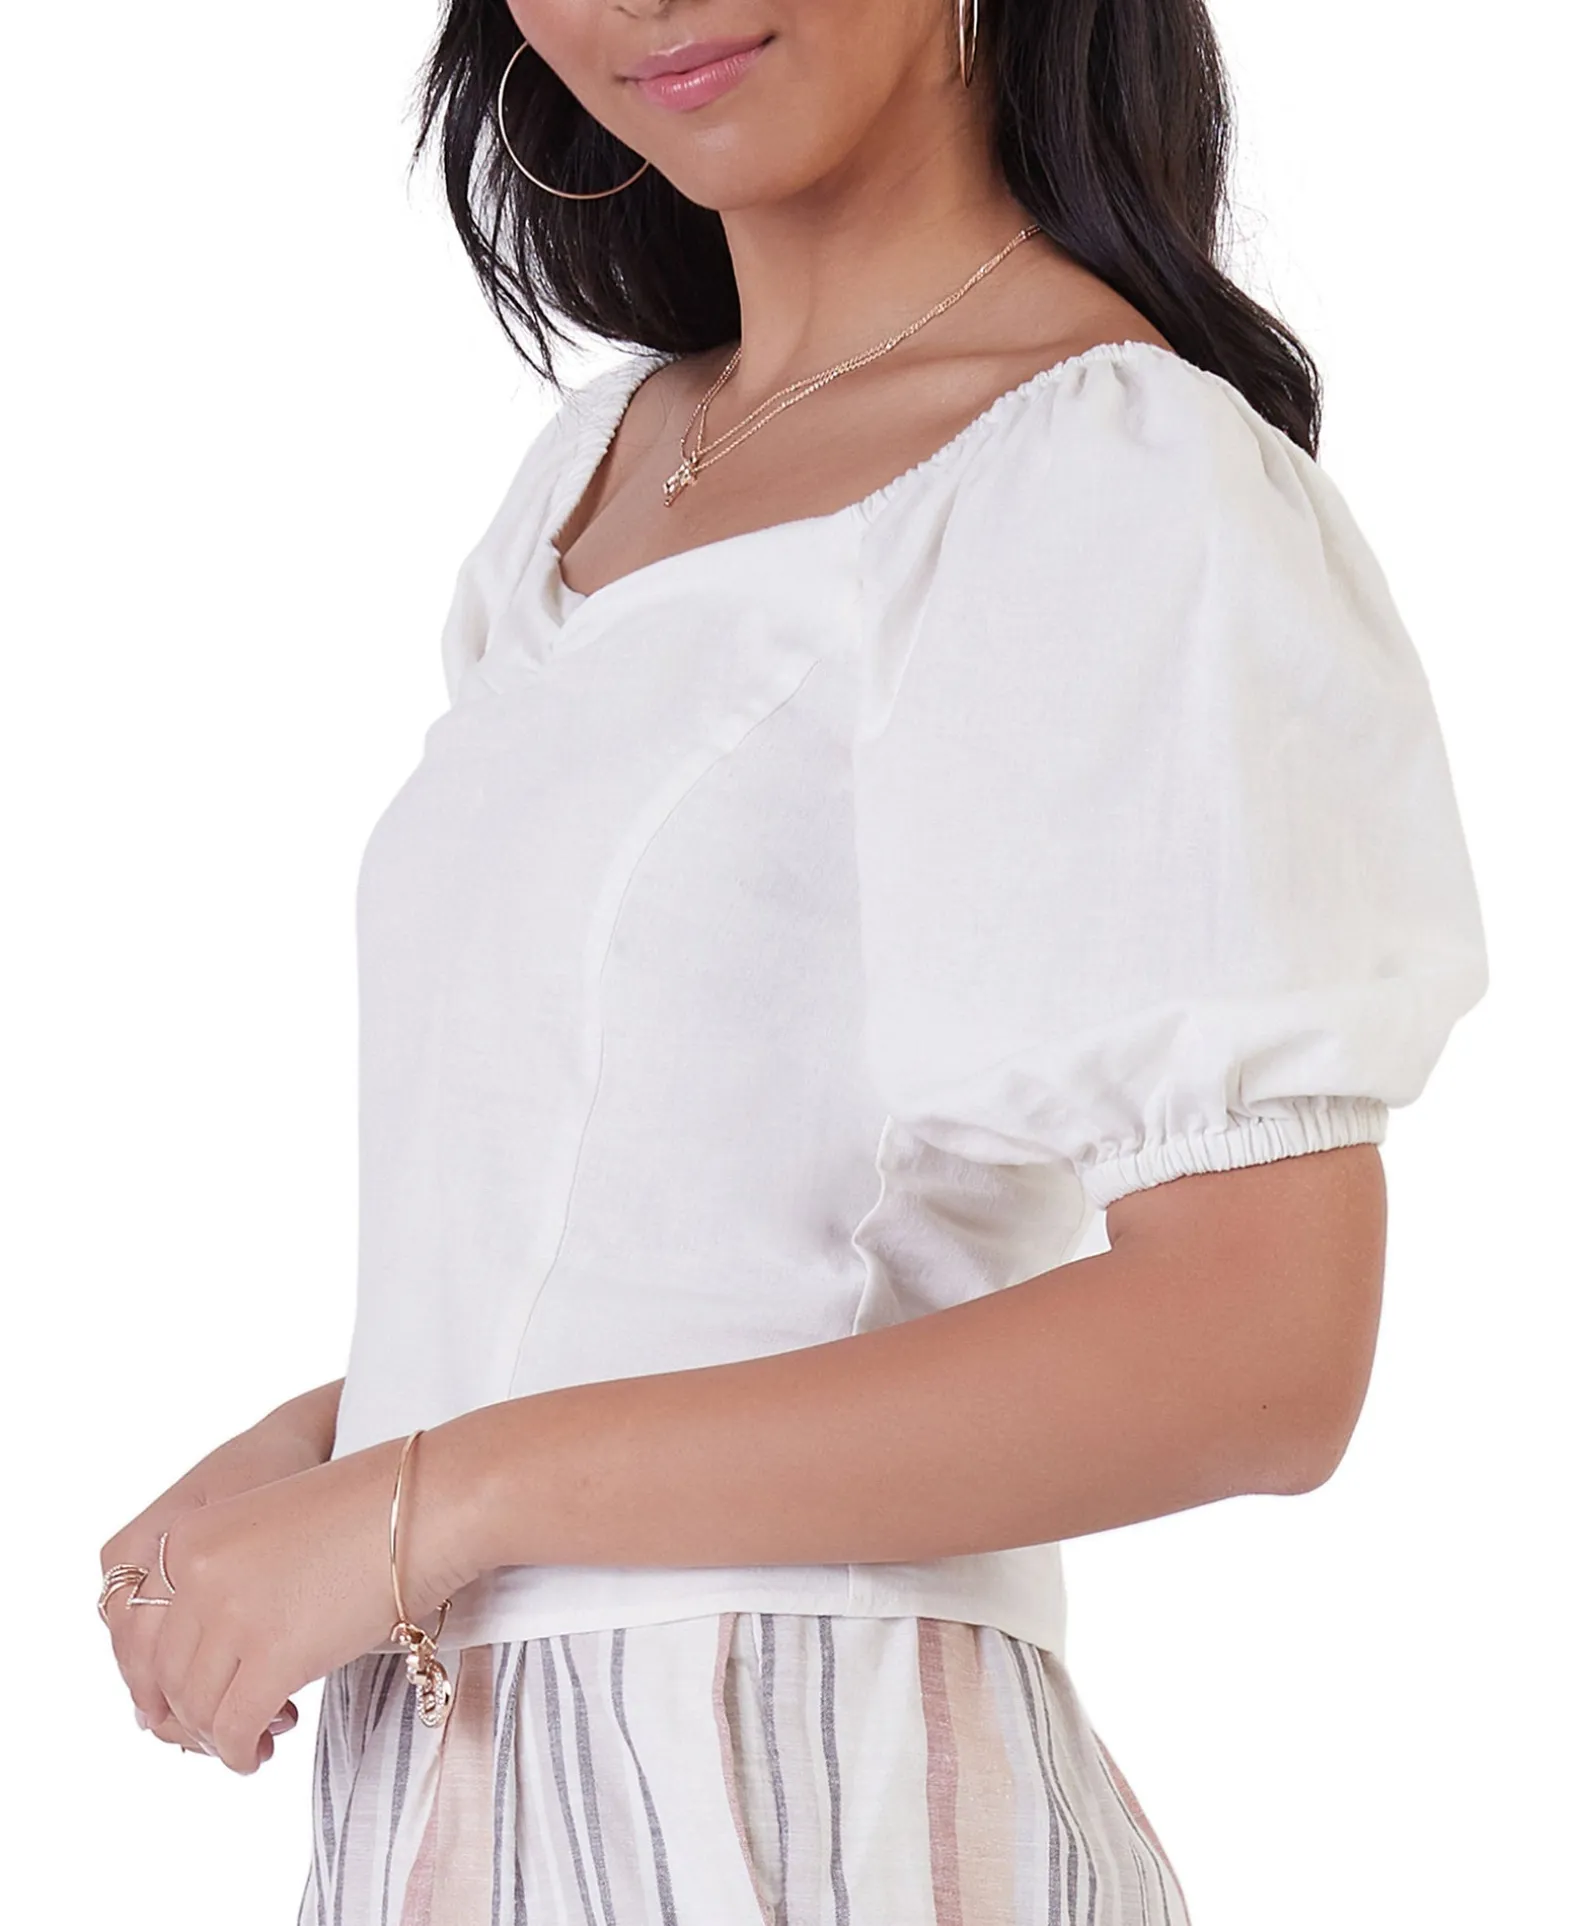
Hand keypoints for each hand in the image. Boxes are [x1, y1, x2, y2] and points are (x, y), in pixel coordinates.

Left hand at [131, 1436, 468, 1774]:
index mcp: (192, 1534)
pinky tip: (260, 1751)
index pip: (149, 1628)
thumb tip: (216, 1652)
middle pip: (169, 1672)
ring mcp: (233, 1616)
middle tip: (229, 1724)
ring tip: (254, 1739)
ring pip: (197, 1707)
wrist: (429, 1503)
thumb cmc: (372, 1508)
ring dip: (219, 1735)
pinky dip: (240, 1751)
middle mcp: (198, 1574)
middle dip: (195, 1710)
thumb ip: (231, 1575)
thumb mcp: (272, 1526)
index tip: (196, 1694)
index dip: (172, 1673)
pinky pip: (234, 1728)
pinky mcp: (273, 1657)